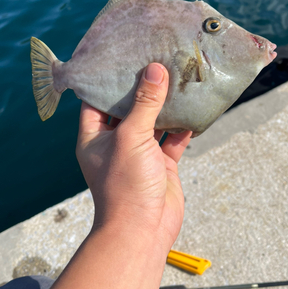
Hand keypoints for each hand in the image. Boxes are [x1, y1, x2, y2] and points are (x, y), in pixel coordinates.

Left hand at [76, 63, 191, 249]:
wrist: (143, 230)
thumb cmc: (126, 184)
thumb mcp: (131, 137)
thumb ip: (144, 103)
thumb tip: (155, 70)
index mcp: (95, 136)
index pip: (96, 100)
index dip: (107, 79)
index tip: (121, 57)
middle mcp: (116, 142)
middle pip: (128, 108)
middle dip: (142, 88)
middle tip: (155, 60)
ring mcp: (139, 153)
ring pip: (153, 122)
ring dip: (164, 105)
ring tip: (177, 78)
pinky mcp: (160, 164)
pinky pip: (172, 140)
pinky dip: (182, 127)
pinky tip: (193, 110)